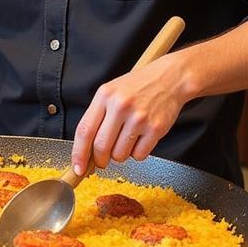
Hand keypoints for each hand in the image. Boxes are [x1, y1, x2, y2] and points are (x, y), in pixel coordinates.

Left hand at [71, 56, 188, 174]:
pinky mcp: (155, 129)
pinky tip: (140, 138)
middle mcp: (120, 106)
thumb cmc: (138, 86)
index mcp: (105, 96)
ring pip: (120, 155)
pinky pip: (139, 155)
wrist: (169, 79)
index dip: (78, 153)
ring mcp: (139, 118)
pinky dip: (137, 153)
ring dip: (120, 154)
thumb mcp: (111, 91)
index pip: (84, 130)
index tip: (77, 167)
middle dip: (100, 160)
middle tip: (102, 160)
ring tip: (127, 138)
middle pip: (101, 147)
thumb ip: (97, 116)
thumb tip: (86, 148)